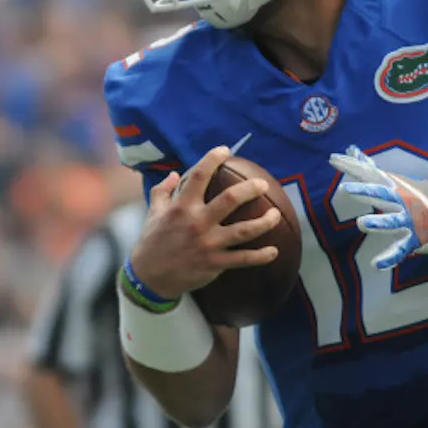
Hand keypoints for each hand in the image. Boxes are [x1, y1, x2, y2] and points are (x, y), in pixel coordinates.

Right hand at [130, 145, 283, 299]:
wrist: (150, 277)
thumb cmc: (152, 242)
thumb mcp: (153, 213)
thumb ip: (162, 191)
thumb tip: (173, 174)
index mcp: (181, 207)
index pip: (198, 176)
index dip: (212, 159)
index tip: (225, 150)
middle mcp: (198, 223)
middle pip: (230, 200)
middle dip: (250, 189)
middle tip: (262, 185)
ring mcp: (209, 244)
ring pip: (244, 230)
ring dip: (264, 222)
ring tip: (276, 214)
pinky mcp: (215, 263)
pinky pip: (243, 259)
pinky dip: (261, 256)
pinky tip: (274, 251)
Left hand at [331, 147, 427, 269]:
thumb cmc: (413, 195)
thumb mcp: (392, 180)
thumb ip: (369, 168)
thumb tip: (351, 150)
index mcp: (393, 186)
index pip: (369, 174)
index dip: (351, 167)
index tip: (333, 159)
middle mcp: (401, 201)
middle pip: (381, 194)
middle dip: (365, 192)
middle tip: (346, 189)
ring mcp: (408, 220)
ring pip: (391, 222)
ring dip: (377, 223)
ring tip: (361, 223)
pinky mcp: (413, 239)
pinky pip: (399, 250)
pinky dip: (388, 259)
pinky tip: (375, 265)